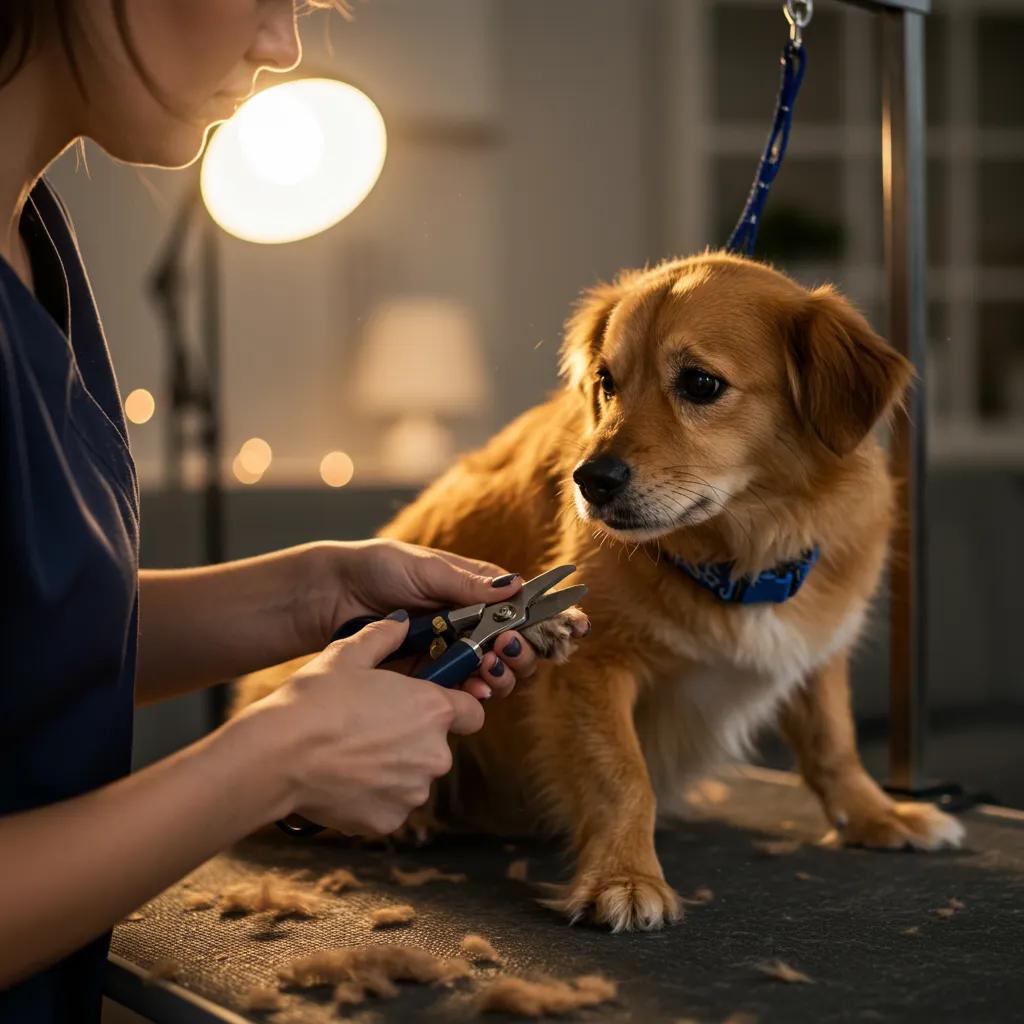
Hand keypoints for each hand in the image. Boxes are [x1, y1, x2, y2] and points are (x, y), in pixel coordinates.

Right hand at [255, 615, 483, 835]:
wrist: (277, 755)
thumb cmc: (314, 700)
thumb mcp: (348, 655)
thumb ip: (383, 637)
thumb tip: (400, 625)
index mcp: (433, 709)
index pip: (472, 712)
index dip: (455, 707)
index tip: (428, 707)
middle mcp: (435, 753)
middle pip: (437, 746)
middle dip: (413, 739)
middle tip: (372, 728)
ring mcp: (413, 791)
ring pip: (413, 778)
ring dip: (393, 769)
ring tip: (351, 754)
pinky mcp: (389, 820)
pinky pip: (390, 806)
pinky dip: (372, 797)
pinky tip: (343, 779)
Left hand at [305, 540, 588, 699]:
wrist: (328, 597)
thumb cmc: (376, 568)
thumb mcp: (422, 566)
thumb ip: (465, 582)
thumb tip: (514, 588)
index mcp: (474, 588)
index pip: (524, 604)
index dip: (552, 616)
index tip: (576, 626)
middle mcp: (470, 621)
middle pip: (518, 644)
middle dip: (525, 651)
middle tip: (510, 647)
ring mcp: (452, 650)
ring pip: (496, 671)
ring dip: (503, 674)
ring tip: (489, 669)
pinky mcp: (430, 676)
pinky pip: (463, 690)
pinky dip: (474, 692)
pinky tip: (472, 689)